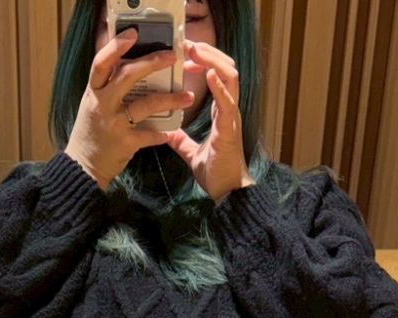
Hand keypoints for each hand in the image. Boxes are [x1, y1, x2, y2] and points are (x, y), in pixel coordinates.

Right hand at [65, 28, 192, 189]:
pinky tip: (171, 132)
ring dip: (170, 99)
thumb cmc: (91, 132)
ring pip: (145, 104)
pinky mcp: (124, 143)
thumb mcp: (93, 104)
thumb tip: (132, 66)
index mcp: (94, 91)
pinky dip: (161, 134)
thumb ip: (108, 87)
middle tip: (172, 57)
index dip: (116, 46)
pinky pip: (148, 134)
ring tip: (188, 97)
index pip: (101, 62)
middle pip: (127, 76)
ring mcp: (113, 123)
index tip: (133, 34)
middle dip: (152, 63)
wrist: (83, 167)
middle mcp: (102, 104)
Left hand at [166, 40, 253, 201]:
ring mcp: (231, 118)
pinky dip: (220, 86)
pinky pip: (228, 102)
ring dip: (213, 61)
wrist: (227, 194)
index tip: (186, 58)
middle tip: (189, 44)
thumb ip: (181, 141)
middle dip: (208, 53)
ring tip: (197, 51)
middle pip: (225, 69)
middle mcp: (228, 110)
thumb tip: (166, 133)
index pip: (217, 77)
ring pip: (230, 78)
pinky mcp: (229, 130)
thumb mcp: (191, 153)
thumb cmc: (215, 173)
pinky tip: (209, 74)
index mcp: (221, 113)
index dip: (203, 62)